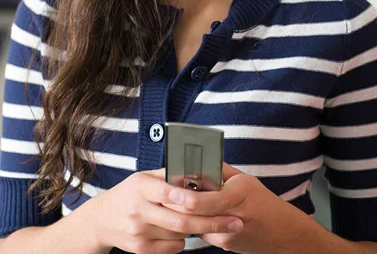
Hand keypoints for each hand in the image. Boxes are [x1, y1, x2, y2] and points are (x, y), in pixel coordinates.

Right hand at [81, 167, 242, 253]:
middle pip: (181, 220)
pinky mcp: (140, 250)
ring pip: (179, 235)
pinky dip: (183, 241)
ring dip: (199, 230)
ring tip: (217, 224)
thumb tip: (198, 169)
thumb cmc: (130, 192)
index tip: (214, 197)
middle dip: (212, 222)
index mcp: (141, 186)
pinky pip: (172, 247)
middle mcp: (138, 210)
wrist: (102, 219)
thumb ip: (168, 175)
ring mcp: (139, 232)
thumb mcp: (144, 177)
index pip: (168, 191)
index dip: (190, 196)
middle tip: (236, 221)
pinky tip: (186, 232)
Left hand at [163, 162, 305, 253]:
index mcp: (239, 194)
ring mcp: (228, 235)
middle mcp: (233, 217)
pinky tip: (191, 213)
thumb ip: (219, 170)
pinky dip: (194, 222)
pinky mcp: (224, 245)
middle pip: (195, 214)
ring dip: (183, 214)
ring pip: (195, 224)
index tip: (168, 188)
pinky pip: (202, 232)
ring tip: (172, 201)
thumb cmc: (262, 200)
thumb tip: (196, 160)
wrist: (281, 233)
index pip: (203, 199)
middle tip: (162, 194)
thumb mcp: (243, 179)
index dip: (183, 195)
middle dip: (176, 204)